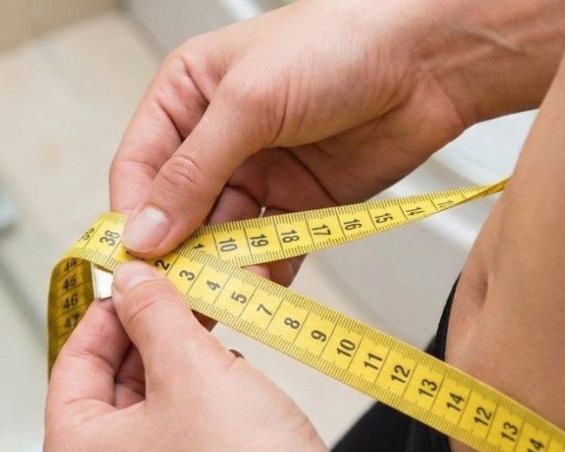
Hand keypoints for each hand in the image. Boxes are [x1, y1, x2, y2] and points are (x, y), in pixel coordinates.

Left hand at [42, 262, 371, 451]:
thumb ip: (150, 311)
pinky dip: (194, 422)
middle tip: (181, 302)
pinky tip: (231, 396)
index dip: (108, 315)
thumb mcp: (190, 363)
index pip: (73, 367)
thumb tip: (129, 281)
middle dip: (147, 346)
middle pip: (107, 399)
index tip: (136, 283)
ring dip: (175, 380)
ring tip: (214, 345)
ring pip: (143, 429)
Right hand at [110, 0, 550, 270]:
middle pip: (175, 211)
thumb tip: (144, 231)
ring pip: (220, 236)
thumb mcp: (248, 102)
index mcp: (185, 98)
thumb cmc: (340, 42)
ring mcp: (256, 173)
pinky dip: (264, 271)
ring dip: (219, 268)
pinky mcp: (296, 202)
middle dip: (176, 252)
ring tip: (219, 297)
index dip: (131, 216)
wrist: (434, 56)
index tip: (132, 263)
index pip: (137, 167)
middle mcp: (214, 139)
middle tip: (175, 292)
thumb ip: (192, 172)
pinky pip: (268, 248)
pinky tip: (261, 288)